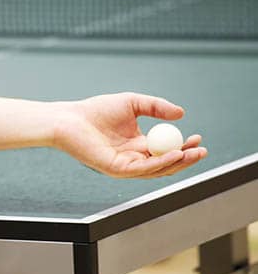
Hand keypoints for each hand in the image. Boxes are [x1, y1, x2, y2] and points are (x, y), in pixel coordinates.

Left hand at [53, 92, 206, 177]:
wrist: (71, 118)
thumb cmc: (96, 110)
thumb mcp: (133, 103)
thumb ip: (156, 107)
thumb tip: (181, 114)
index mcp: (137, 144)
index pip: (165, 149)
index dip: (183, 145)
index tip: (198, 136)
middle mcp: (133, 158)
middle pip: (165, 163)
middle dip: (186, 158)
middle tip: (202, 150)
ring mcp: (125, 166)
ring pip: (156, 170)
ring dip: (177, 162)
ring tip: (193, 153)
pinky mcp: (116, 169)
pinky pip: (142, 169)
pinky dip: (159, 163)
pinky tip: (174, 154)